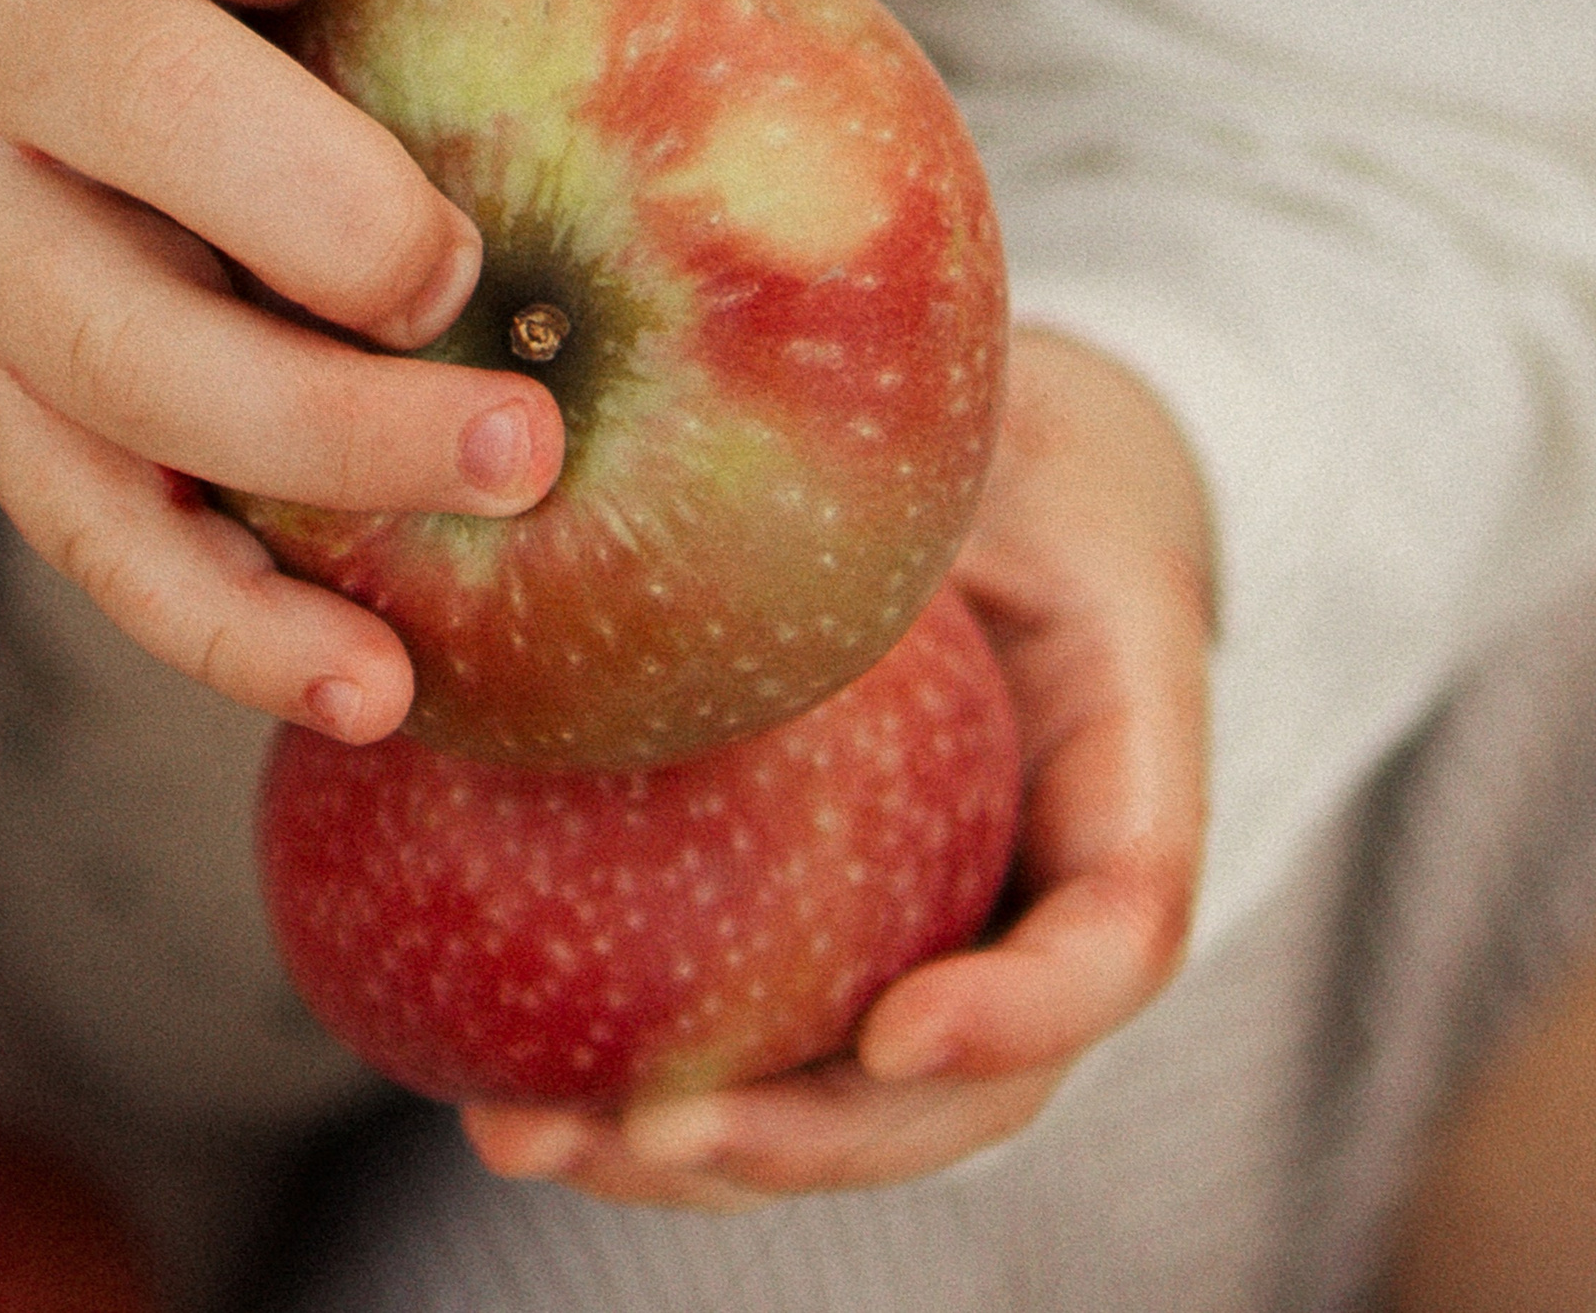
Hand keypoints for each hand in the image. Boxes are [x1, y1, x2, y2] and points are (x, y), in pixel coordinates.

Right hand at [0, 0, 562, 740]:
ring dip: (335, 435)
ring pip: (132, 366)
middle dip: (328, 205)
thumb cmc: (82, 7)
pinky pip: (108, 542)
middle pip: (144, 117)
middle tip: (464, 273)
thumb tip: (645, 86)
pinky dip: (243, 631)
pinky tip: (376, 687)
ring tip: (517, 468)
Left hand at [460, 326, 1211, 1207]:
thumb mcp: (1015, 443)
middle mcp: (1026, 907)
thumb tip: (738, 447)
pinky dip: (621, 1077)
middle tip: (657, 1134)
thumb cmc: (1009, 460)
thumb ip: (933, 491)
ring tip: (524, 1137)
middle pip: (954, 1093)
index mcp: (1117, 793)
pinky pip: (738, 1028)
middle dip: (811, 1139)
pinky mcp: (824, 944)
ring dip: (688, 1153)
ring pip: (836, 1104)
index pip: (1114, 940)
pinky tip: (478, 1075)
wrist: (1005, 504)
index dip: (1018, 1011)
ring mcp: (927, 946)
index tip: (894, 1030)